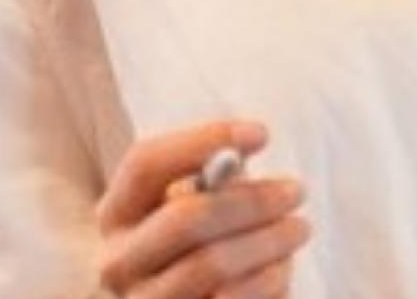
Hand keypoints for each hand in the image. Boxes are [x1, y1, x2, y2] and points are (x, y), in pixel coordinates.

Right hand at [94, 120, 309, 297]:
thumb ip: (215, 179)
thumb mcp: (201, 204)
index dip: (204, 141)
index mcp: (117, 214)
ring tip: (298, 229)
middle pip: (185, 217)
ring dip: (269, 241)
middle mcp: (117, 262)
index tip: (262, 134)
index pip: (145, 164)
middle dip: (252, 200)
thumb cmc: (207, 243)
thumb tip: (238, 153)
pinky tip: (282, 270)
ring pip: (211, 263)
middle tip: (297, 191)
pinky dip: (267, 281)